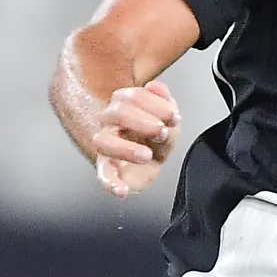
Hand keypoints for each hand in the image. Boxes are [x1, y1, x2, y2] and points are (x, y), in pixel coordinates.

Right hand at [90, 80, 180, 197]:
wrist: (152, 161)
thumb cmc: (156, 136)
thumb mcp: (168, 118)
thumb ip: (165, 101)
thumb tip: (155, 86)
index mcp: (125, 105)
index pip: (132, 96)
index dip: (154, 103)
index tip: (173, 116)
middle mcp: (112, 123)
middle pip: (116, 113)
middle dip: (142, 121)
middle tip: (161, 130)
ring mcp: (107, 146)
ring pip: (103, 141)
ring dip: (126, 148)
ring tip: (147, 155)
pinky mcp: (108, 168)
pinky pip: (103, 176)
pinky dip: (110, 184)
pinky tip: (121, 190)